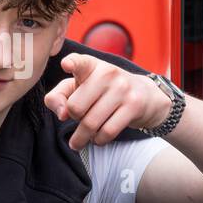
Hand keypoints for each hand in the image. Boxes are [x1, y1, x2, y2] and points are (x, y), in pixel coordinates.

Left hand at [44, 54, 171, 150]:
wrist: (144, 94)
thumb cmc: (102, 91)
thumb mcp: (78, 87)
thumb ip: (58, 97)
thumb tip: (62, 115)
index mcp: (90, 65)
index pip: (78, 62)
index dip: (71, 63)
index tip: (66, 65)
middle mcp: (107, 72)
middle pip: (75, 107)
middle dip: (74, 118)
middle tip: (80, 118)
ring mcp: (122, 88)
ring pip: (91, 123)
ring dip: (82, 137)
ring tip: (81, 138)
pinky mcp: (134, 105)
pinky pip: (107, 132)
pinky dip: (98, 140)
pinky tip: (97, 138)